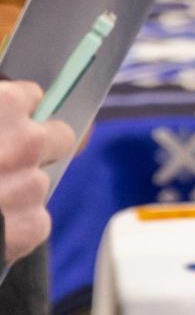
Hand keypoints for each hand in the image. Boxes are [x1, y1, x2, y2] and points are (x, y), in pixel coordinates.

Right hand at [0, 80, 72, 264]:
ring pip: (39, 184)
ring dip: (17, 192)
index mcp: (2, 106)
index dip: (13, 115)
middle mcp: (25, 142)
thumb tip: (3, 110)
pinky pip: (36, 222)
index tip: (2, 126)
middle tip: (3, 163)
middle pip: (57, 136)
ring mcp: (30, 185)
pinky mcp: (29, 225)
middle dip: (36, 149)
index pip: (31, 98)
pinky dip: (15, 229)